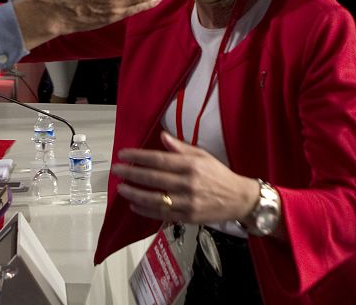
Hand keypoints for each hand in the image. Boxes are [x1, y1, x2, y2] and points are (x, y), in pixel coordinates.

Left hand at [111, 131, 257, 223]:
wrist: (239, 199)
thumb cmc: (219, 175)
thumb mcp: (203, 156)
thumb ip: (181, 148)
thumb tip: (162, 137)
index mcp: (191, 165)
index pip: (158, 159)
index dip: (138, 157)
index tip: (123, 154)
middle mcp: (188, 183)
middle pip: (153, 178)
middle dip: (131, 174)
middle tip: (116, 170)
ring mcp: (187, 202)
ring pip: (154, 199)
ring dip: (134, 193)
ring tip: (121, 188)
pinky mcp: (187, 217)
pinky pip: (162, 214)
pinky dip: (145, 210)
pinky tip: (134, 205)